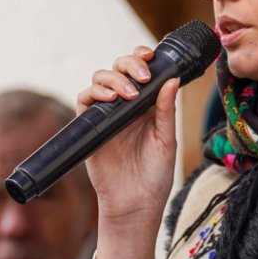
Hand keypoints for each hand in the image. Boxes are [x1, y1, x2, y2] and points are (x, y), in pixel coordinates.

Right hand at [76, 47, 179, 225]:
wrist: (135, 204)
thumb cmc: (155, 175)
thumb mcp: (166, 140)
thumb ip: (166, 110)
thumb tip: (172, 79)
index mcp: (147, 105)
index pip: (141, 71)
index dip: (142, 57)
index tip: (151, 55)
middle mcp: (125, 105)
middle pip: (119, 68)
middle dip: (129, 64)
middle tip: (142, 76)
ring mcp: (106, 114)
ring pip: (100, 79)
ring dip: (114, 78)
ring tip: (128, 93)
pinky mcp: (90, 126)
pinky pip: (85, 99)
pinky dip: (95, 92)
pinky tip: (110, 99)